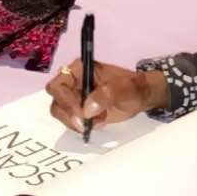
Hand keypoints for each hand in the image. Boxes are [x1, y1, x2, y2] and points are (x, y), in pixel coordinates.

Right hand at [45, 59, 169, 132]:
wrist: (140, 96)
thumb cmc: (132, 87)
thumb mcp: (123, 88)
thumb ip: (106, 95)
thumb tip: (87, 109)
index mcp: (80, 69)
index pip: (58, 85)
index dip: (65, 101)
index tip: (81, 114)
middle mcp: (72, 82)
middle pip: (56, 102)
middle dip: (70, 116)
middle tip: (86, 124)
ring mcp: (73, 97)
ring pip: (61, 114)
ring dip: (78, 122)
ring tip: (100, 119)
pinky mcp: (78, 110)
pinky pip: (71, 122)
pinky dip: (83, 126)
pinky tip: (99, 122)